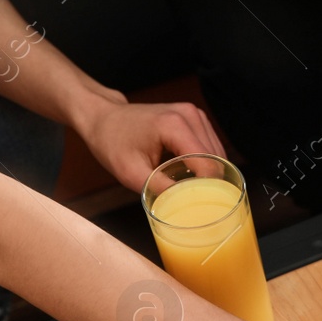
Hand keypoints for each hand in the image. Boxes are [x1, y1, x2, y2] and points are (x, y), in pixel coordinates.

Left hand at [70, 91, 223, 193]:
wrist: (103, 118)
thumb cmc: (112, 143)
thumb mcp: (130, 173)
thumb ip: (162, 190)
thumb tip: (188, 207)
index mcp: (174, 125)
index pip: (208, 164)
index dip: (208, 188)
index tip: (199, 206)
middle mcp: (189, 115)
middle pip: (217, 160)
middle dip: (208, 182)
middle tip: (191, 199)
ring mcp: (195, 114)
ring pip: (218, 155)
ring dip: (208, 173)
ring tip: (187, 183)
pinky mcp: (196, 118)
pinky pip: (212, 148)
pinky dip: (205, 163)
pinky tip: (188, 170)